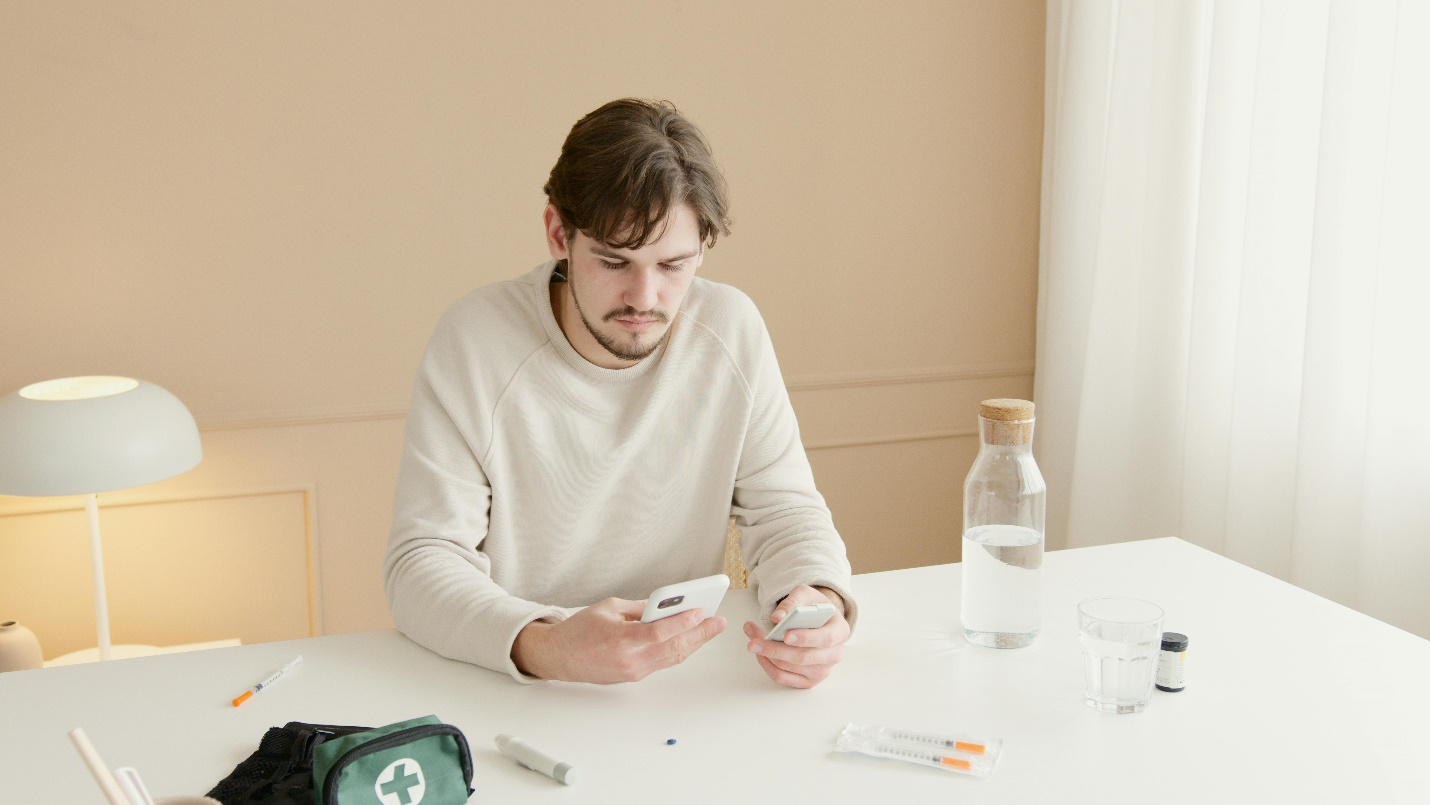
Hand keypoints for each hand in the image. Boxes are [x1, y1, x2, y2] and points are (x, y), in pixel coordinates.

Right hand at [512, 598, 725, 683]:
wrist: (559, 657)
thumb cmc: (579, 629)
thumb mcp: (609, 608)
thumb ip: (639, 608)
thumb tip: (667, 606)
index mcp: (620, 639)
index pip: (659, 632)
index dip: (683, 622)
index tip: (701, 611)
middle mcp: (629, 660)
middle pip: (673, 648)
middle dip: (700, 634)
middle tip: (718, 621)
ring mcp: (633, 671)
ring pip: (672, 658)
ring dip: (694, 643)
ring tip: (711, 628)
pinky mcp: (633, 676)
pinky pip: (662, 662)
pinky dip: (678, 650)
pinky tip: (691, 639)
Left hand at [743, 584, 849, 688]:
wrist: (817, 621)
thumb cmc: (812, 607)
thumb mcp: (805, 595)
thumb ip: (792, 602)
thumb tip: (778, 617)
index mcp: (840, 631)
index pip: (825, 639)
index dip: (806, 638)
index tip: (786, 635)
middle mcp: (835, 654)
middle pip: (803, 657)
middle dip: (776, 649)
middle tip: (754, 641)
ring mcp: (822, 671)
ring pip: (789, 668)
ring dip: (767, 654)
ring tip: (752, 639)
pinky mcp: (808, 681)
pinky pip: (783, 677)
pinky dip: (767, 665)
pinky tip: (759, 652)